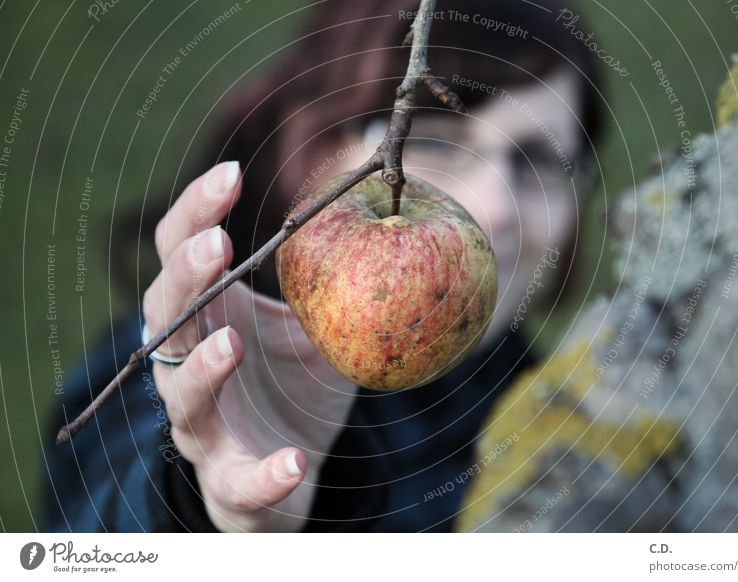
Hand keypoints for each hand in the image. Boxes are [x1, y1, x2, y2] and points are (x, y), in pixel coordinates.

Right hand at [142, 161, 358, 531]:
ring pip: (183, 397)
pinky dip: (264, 474)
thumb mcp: (316, 325)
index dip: (196, 213)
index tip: (232, 175)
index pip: (182, 254)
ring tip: (231, 343)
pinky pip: (240, 483)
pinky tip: (294, 460)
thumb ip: (333, 280)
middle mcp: (190, 366)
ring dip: (202, 368)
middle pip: (165, 315)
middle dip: (185, 279)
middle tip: (217, 245)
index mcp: (210, 316)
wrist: (289, 469)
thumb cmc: (294, 385)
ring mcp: (205, 427)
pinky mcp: (232, 483)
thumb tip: (388, 211)